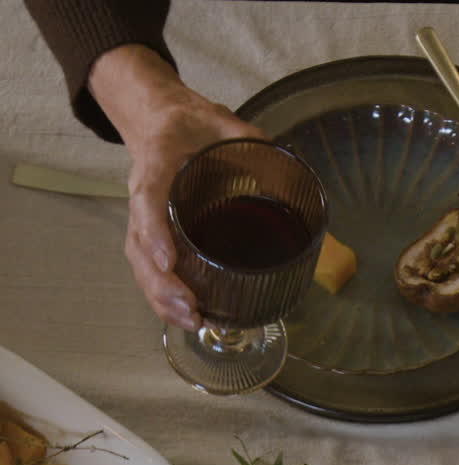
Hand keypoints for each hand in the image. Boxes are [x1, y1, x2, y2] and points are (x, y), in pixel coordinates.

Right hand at [89, 45, 263, 329]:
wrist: (165, 121)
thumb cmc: (196, 126)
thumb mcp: (226, 122)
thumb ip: (254, 142)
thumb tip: (290, 171)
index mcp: (159, 160)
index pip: (149, 195)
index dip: (155, 230)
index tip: (167, 260)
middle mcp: (145, 193)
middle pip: (139, 245)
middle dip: (162, 282)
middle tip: (190, 306)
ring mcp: (145, 218)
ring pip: (142, 265)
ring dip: (163, 299)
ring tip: (193, 321)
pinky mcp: (152, 237)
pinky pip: (150, 272)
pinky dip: (166, 300)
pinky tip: (189, 319)